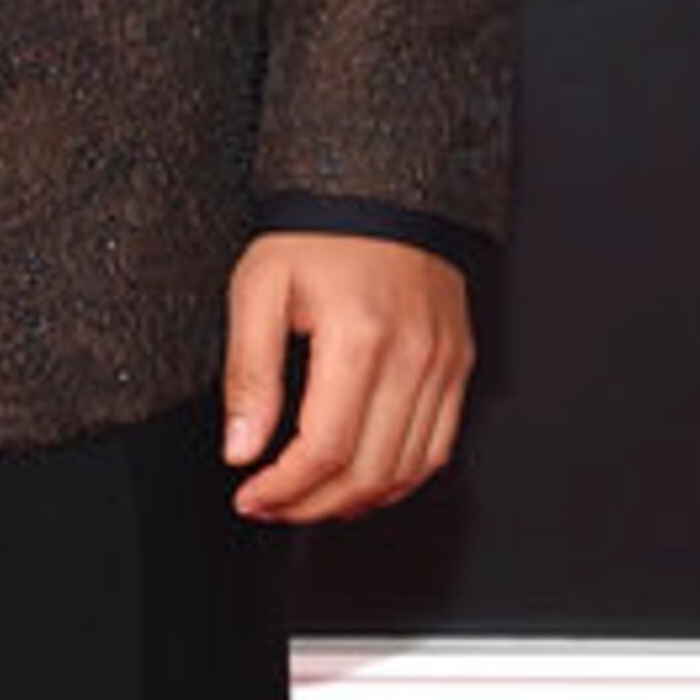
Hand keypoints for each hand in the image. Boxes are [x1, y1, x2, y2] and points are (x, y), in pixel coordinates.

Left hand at [220, 235, 473, 523]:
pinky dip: (398, 479)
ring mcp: (443, 365)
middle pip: (367, 472)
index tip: (251, 497)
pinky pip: (437, 448)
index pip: (324, 449)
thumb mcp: (260, 290)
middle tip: (272, 507)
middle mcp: (412, 356)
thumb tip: (242, 449)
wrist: (382, 192)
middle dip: (312, 506)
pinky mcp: (458, 366)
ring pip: (406, 471)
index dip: (284, 489)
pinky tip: (360, 481)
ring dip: (354, 502)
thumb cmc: (318, 235)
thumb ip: (249, 375)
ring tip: (309, 501)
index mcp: (359, 337)